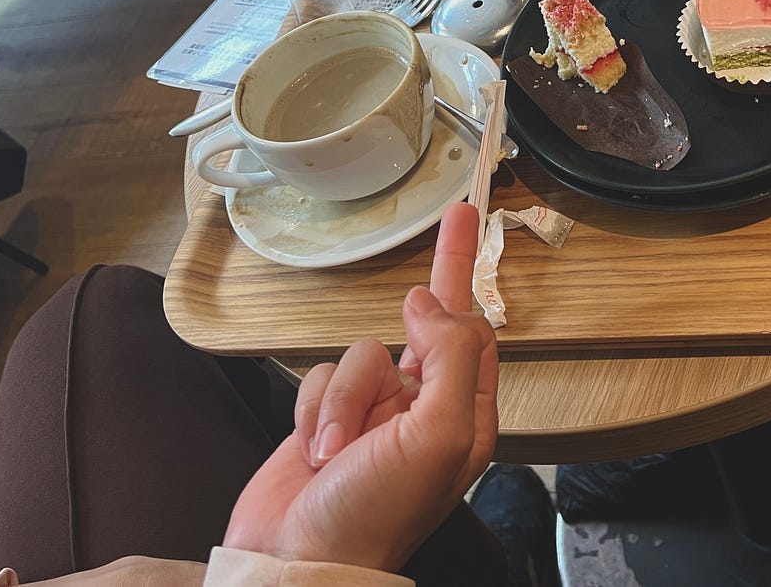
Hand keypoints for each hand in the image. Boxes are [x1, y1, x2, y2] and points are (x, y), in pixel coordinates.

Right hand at [224, 203, 497, 572]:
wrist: (296, 561)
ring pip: (363, 352)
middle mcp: (425, 410)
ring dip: (345, 398)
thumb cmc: (373, 517)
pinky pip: (323, 377)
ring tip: (338, 450)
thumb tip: (430, 305)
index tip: (473, 229)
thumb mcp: (436, 435)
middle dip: (440, 277)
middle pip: (429, 325)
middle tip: (456, 217)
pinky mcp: (329, 418)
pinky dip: (315, 408)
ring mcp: (376, 414)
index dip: (472, 279)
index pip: (475, 331)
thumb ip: (448, 360)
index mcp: (464, 417)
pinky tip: (315, 449)